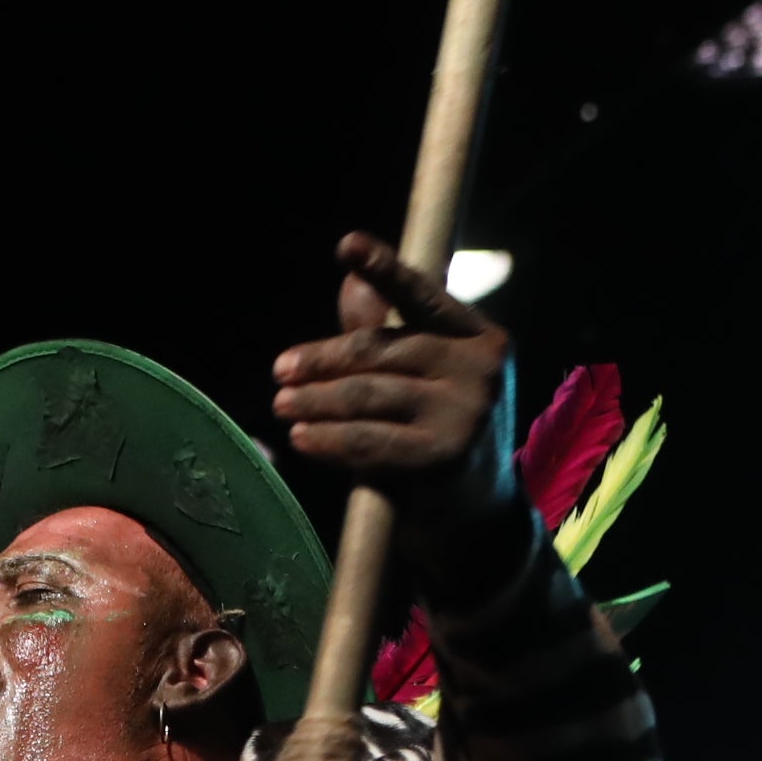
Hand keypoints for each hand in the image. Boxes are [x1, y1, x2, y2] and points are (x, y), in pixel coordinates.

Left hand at [271, 234, 514, 540]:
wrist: (476, 514)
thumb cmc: (438, 433)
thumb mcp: (420, 378)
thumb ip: (385, 331)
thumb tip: (351, 281)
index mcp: (479, 335)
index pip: (422, 294)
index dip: (384, 269)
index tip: (347, 245)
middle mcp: (481, 367)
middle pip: (382, 350)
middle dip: (323, 360)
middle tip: (280, 370)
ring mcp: (468, 412)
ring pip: (370, 395)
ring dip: (317, 400)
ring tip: (282, 403)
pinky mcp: (445, 455)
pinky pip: (371, 440)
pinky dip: (330, 438)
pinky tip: (301, 436)